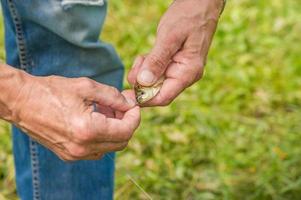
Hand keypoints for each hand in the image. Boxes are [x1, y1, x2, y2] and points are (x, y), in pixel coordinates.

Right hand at [11, 73, 139, 160]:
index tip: (133, 104)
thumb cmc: (52, 90)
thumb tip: (130, 103)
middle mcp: (83, 147)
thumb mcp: (87, 87)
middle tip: (121, 106)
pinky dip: (102, 137)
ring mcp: (75, 154)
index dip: (135, 117)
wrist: (22, 102)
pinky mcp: (69, 155)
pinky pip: (96, 150)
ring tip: (107, 111)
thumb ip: (113, 97)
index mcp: (88, 130)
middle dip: (127, 123)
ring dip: (115, 130)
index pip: (126, 131)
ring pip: (109, 147)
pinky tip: (96, 120)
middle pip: (121, 142)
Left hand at [128, 0, 222, 105]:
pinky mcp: (175, 66)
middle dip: (142, 83)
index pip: (164, 97)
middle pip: (158, 92)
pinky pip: (157, 74)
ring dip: (143, 74)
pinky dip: (148, 67)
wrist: (200, 4)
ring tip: (142, 57)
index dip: (144, 99)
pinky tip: (146, 56)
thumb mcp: (169, 37)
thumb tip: (143, 83)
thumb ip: (157, 60)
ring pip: (156, 83)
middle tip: (136, 65)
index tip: (128, 92)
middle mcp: (186, 76)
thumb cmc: (188, 17)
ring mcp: (181, 71)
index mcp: (188, 73)